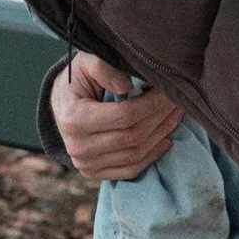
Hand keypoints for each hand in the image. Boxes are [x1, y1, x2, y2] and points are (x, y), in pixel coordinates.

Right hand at [50, 53, 181, 181]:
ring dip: (161, 135)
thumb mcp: (85, 64)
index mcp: (74, 118)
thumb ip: (103, 69)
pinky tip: (165, 140)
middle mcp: (78, 146)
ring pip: (135, 154)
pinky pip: (130, 170)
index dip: (152, 104)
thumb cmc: (77, 81)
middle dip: (161, 118)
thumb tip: (127, 86)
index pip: (125, 115)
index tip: (167, 91)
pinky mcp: (94, 174)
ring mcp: (86, 164)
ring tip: (175, 116)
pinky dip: (151, 156)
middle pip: (133, 136)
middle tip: (178, 101)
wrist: (61, 106)